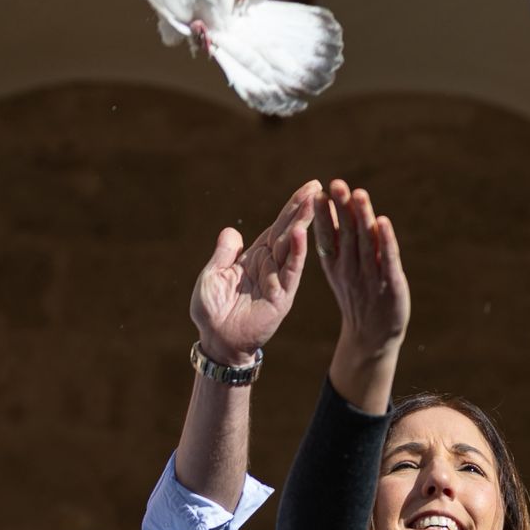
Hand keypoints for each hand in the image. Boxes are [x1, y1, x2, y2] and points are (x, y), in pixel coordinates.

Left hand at [190, 181, 320, 363]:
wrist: (217, 342)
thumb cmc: (211, 311)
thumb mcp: (212, 275)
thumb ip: (224, 254)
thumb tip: (232, 231)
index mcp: (255, 257)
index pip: (276, 228)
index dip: (290, 208)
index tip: (308, 189)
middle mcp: (270, 266)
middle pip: (288, 232)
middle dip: (302, 210)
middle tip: (319, 188)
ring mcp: (278, 281)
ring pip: (293, 248)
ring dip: (303, 225)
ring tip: (313, 204)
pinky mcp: (281, 298)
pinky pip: (290, 273)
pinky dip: (296, 254)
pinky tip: (300, 235)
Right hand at [314, 179, 410, 364]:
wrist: (372, 338)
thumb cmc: (357, 297)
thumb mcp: (340, 271)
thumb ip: (337, 241)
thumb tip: (329, 206)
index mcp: (335, 266)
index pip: (327, 237)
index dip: (323, 216)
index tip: (317, 193)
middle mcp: (350, 270)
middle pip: (346, 235)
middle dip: (341, 208)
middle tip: (336, 184)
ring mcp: (371, 277)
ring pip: (365, 243)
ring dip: (362, 218)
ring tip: (358, 194)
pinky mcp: (392, 284)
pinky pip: (388, 260)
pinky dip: (386, 241)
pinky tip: (383, 222)